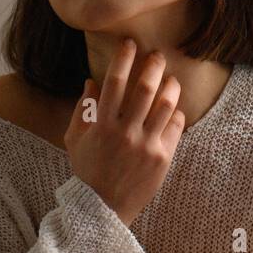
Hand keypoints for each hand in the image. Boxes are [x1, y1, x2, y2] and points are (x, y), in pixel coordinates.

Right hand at [63, 39, 184, 226]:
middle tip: (157, 55)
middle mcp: (125, 132)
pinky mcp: (163, 158)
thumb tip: (90, 82)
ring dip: (171, 86)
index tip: (130, 43)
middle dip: (153, 65)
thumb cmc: (87, 171)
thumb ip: (82, 110)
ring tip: (171, 79)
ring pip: (166, 104)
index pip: (114, 81)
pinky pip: (176, 126)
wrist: (103, 209)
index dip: (123, 58)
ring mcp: (146, 145)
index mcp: (102, 125)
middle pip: (145, 87)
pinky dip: (176, 113)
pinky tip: (173, 110)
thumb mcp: (75, 140)